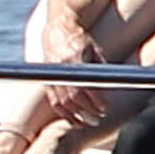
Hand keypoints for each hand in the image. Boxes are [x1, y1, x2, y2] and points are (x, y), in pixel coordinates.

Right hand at [35, 1, 109, 121]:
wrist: (58, 30)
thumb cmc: (81, 40)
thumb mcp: (95, 50)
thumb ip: (100, 69)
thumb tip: (108, 89)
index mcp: (75, 57)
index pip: (85, 85)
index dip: (96, 100)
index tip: (105, 108)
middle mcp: (61, 67)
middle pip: (73, 97)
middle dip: (87, 110)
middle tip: (99, 118)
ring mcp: (52, 74)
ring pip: (62, 102)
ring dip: (75, 115)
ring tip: (87, 123)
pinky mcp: (46, 80)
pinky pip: (53, 101)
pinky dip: (63, 112)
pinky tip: (73, 119)